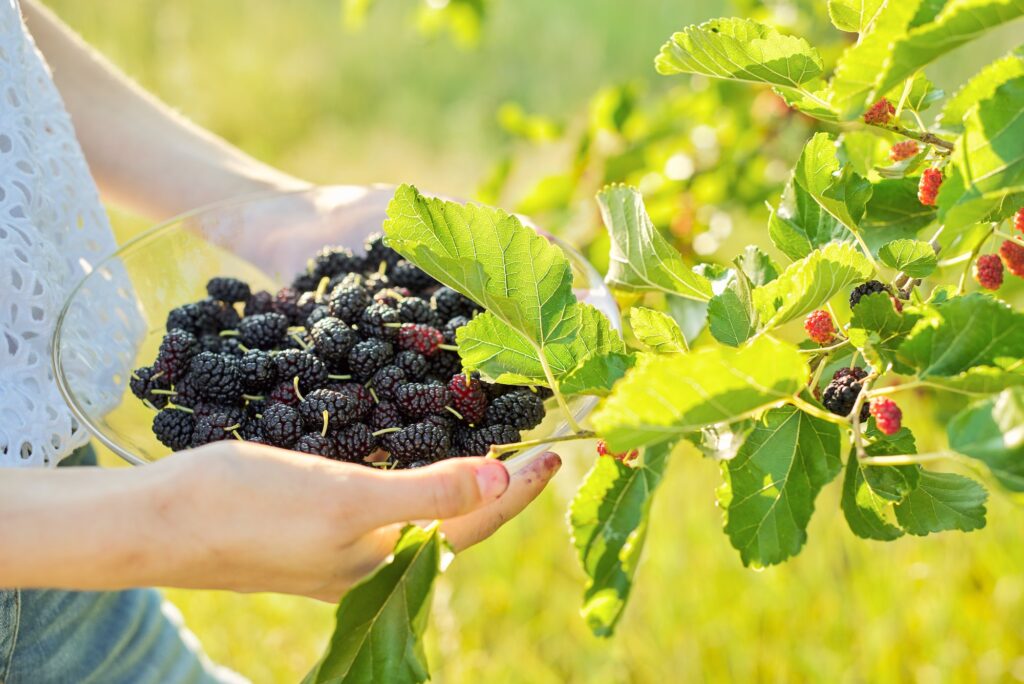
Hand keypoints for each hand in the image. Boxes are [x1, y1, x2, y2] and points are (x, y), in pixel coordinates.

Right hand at [147, 441, 560, 600]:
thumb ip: (429, 494)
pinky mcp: (313, 523)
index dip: (520, 488)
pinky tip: (415, 447)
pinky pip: (385, 499)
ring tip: (491, 440)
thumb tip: (506, 483)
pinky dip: (415, 472)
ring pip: (421, 509)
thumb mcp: (348, 501)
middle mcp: (374, 559)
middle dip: (501, 486)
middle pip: (455, 521)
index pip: (476, 522)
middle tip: (535, 443)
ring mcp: (342, 546)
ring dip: (461, 476)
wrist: (156, 522)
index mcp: (389, 559)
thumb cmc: (249, 510)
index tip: (557, 452)